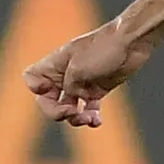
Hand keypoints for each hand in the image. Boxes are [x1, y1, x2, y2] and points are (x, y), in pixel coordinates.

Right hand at [24, 20, 152, 128]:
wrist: (131, 42)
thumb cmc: (103, 48)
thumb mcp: (79, 69)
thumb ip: (68, 86)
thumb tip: (71, 99)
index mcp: (54, 65)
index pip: (32, 79)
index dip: (35, 88)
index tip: (48, 90)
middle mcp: (65, 75)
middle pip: (48, 100)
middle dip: (56, 112)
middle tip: (70, 113)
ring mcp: (81, 83)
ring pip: (69, 108)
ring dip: (74, 118)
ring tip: (88, 119)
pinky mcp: (98, 89)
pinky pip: (88, 109)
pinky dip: (90, 117)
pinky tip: (96, 122)